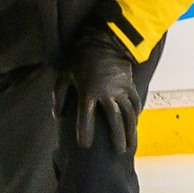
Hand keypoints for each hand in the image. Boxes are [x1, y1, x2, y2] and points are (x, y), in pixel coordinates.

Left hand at [60, 37, 140, 155]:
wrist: (104, 40)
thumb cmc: (80, 57)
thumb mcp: (64, 73)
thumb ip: (59, 95)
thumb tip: (57, 115)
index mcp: (88, 92)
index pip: (86, 117)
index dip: (85, 132)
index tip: (85, 146)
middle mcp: (107, 93)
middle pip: (115, 120)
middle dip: (117, 138)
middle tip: (119, 152)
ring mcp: (121, 89)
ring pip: (128, 114)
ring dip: (130, 131)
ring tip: (130, 145)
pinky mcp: (129, 85)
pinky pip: (135, 103)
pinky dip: (135, 115)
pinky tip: (134, 124)